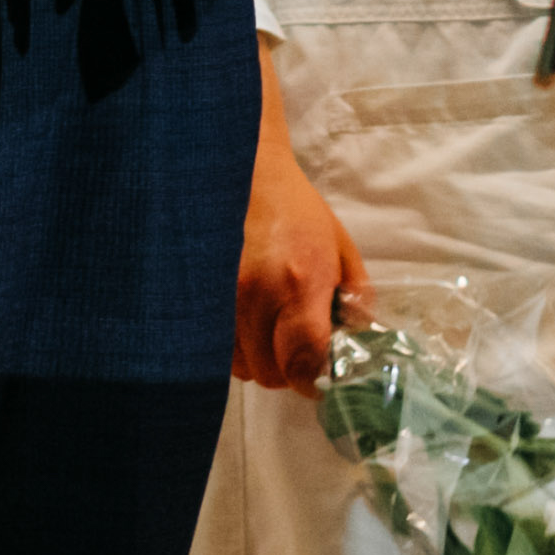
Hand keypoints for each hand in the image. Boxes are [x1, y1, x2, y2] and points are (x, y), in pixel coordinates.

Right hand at [235, 72, 370, 389]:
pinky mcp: (197, 297)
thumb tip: (356, 347)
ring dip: (259, 362)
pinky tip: (246, 327)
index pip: (301, 363)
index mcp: (299, 282)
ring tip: (270, 333)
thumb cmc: (298, 211)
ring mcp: (221, 297)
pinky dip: (234, 350)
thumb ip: (356, 302)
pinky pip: (216, 350)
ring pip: (240, 367)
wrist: (246, 173)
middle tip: (296, 349)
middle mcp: (256, 294)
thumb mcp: (341, 250)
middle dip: (287, 371)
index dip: (312, 381)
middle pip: (269, 373)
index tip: (319, 377)